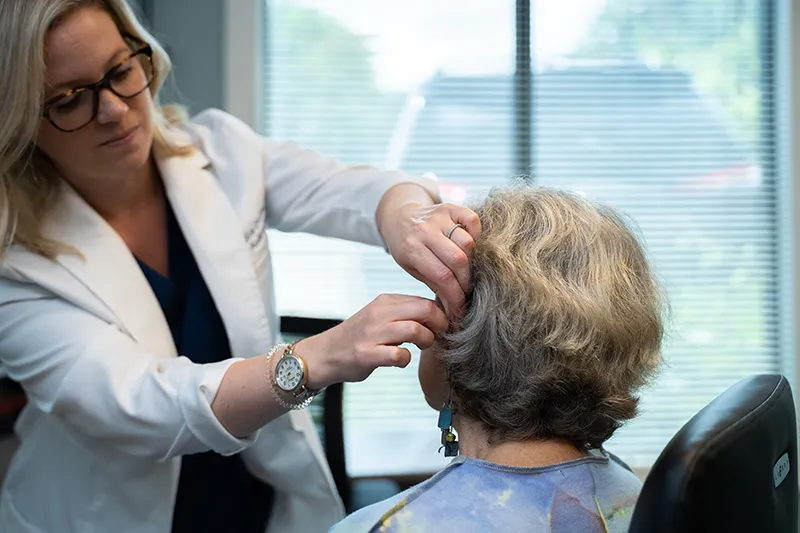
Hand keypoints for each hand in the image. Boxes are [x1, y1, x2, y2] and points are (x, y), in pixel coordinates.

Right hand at [297, 294, 447, 389]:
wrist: (325, 353)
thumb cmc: (359, 337)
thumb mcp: (381, 316)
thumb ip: (405, 313)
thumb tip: (440, 312)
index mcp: (385, 301)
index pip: (425, 299)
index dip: (442, 313)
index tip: (445, 326)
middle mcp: (379, 313)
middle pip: (425, 310)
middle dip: (440, 324)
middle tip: (439, 336)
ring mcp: (372, 334)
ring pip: (415, 330)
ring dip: (426, 341)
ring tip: (422, 347)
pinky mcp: (366, 354)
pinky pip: (398, 355)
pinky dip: (406, 360)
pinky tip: (400, 361)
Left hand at [381, 201, 481, 317]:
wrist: (400, 218)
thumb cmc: (408, 248)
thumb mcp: (413, 269)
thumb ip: (434, 285)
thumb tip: (454, 309)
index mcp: (413, 249)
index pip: (442, 276)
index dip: (455, 296)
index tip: (460, 309)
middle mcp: (426, 231)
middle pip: (458, 260)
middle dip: (466, 282)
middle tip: (466, 292)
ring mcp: (438, 217)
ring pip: (467, 242)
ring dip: (472, 261)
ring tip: (467, 271)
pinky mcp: (450, 207)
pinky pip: (472, 220)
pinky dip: (476, 233)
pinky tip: (471, 246)